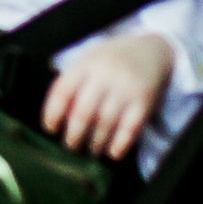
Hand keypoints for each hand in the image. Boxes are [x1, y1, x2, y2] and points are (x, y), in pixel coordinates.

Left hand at [41, 32, 174, 159]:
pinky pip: (130, 128)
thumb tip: (57, 118)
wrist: (152, 50)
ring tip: (92, 151)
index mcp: (86, 65)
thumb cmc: (112, 62)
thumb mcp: (90, 61)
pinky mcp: (144, 101)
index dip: (52, 114)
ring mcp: (126, 88)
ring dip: (96, 143)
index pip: (62, 92)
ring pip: (105, 123)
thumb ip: (74, 83)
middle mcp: (105, 76)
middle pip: (83, 113)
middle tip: (71, 146)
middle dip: (74, 135)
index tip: (50, 129)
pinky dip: (120, 144)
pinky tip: (113, 153)